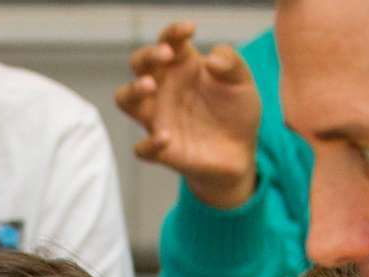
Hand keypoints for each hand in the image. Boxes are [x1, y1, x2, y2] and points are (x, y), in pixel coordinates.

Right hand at [112, 20, 261, 208]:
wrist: (240, 154)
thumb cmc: (236, 112)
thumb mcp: (242, 83)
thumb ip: (232, 64)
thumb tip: (211, 59)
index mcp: (182, 67)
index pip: (168, 42)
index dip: (173, 32)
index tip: (190, 30)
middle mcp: (164, 89)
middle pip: (139, 65)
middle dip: (147, 56)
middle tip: (165, 55)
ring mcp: (159, 119)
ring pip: (125, 100)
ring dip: (132, 90)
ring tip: (149, 86)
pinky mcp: (161, 150)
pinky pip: (142, 148)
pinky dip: (149, 144)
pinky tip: (166, 138)